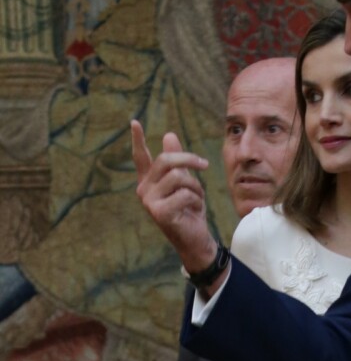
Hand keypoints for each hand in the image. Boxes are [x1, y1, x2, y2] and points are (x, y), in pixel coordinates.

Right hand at [131, 120, 217, 273]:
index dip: (137, 139)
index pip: (140, 157)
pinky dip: (196, 200)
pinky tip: (193, 211)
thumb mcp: (186, 182)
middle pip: (166, 160)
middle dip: (188, 159)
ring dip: (196, 186)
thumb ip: (177, 161)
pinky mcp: (159, 212)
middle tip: (204, 164)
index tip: (134, 122)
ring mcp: (149, 201)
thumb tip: (168, 135)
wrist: (195, 238)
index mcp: (149, 181)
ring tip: (197, 199)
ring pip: (178, 177)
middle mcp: (144, 189)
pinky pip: (185, 193)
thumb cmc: (189, 210)